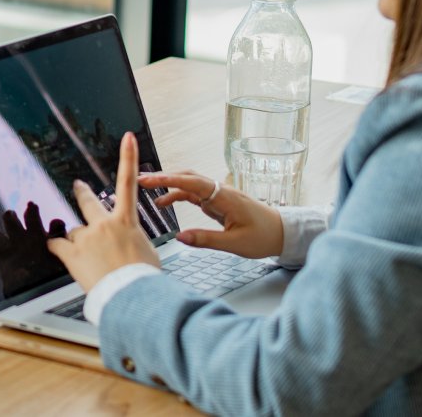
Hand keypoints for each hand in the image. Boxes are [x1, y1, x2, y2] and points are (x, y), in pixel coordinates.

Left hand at [46, 132, 160, 292]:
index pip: (128, 183)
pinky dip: (57, 248)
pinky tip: (58, 251)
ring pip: (75, 232)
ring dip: (79, 243)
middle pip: (88, 202)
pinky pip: (57, 245)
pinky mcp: (72, 254)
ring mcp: (86, 237)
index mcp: (126, 222)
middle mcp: (104, 225)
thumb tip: (128, 245)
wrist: (130, 296)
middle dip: (82, 193)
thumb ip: (134, 242)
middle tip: (78, 185)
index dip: (128, 158)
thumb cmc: (143, 279)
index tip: (128, 139)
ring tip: (89, 261)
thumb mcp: (147, 253)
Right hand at [141, 171, 284, 258]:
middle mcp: (220, 191)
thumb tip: (180, 237)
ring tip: (146, 188)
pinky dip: (177, 195)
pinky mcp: (217, 201)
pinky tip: (165, 203)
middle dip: (163, 177)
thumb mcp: (235, 244)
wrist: (282, 233)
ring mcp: (218, 194)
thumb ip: (206, 240)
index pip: (192, 183)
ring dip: (168, 184)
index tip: (149, 180)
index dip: (169, 180)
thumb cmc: (264, 237)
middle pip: (187, 177)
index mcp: (226, 197)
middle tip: (139, 180)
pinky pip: (193, 193)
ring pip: (189, 183)